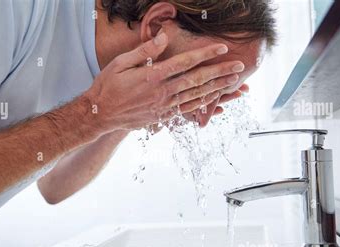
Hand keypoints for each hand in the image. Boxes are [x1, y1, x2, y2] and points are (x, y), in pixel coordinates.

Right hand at [83, 32, 243, 133]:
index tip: (222, 48)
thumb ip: (145, 50)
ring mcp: (164, 106)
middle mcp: (162, 92)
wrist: (100, 115)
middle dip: (220, 73)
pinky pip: (188, 110)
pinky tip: (216, 101)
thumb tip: (164, 37)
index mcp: (153, 76)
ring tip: (235, 84)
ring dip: (217, 89)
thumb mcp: (121, 62)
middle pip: (197, 80)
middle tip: (239, 68)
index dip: (206, 54)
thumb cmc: (108, 86)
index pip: (185, 62)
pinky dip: (203, 106)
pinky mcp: (163, 116)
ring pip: (196, 96)